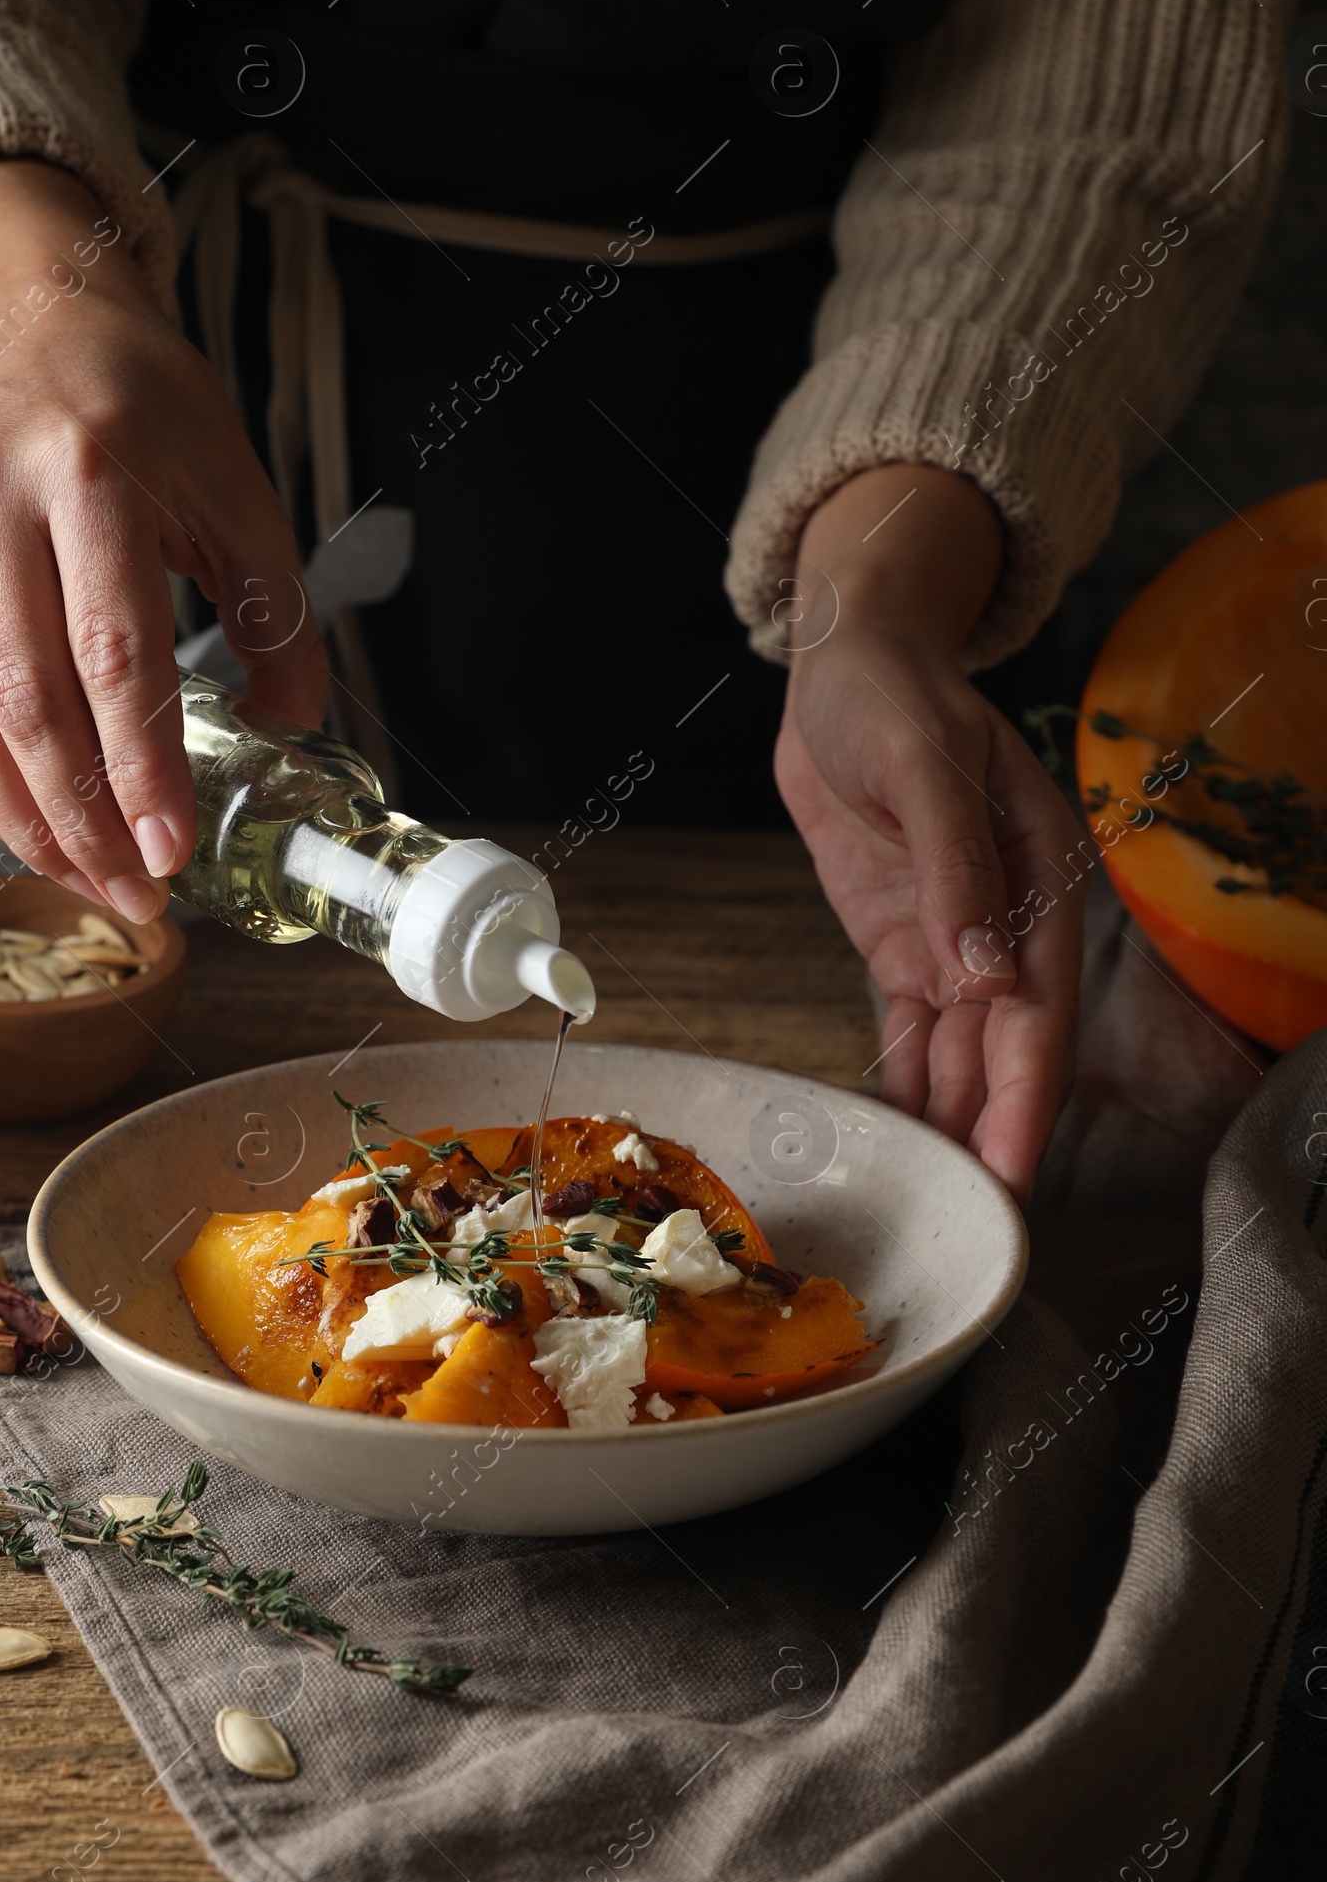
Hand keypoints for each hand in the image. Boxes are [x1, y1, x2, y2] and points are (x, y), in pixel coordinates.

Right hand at [0, 160, 326, 920]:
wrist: (38, 325)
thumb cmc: (153, 414)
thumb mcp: (240, 490)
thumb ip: (277, 612)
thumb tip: (294, 727)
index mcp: (92, 477)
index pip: (115, 652)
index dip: (142, 765)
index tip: (173, 847)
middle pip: (30, 699)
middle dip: (84, 818)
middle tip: (138, 896)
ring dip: (26, 818)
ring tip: (89, 883)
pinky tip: (32, 825)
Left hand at [775, 466, 1086, 1201]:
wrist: (841, 663)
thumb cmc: (890, 694)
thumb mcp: (922, 765)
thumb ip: (955, 869)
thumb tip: (985, 974)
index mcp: (1040, 876)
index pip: (1041, 1007)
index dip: (1029, 1094)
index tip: (1013, 1169)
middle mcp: (1006, 919)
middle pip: (1006, 1047)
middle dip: (994, 1131)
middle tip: (974, 1217)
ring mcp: (952, 935)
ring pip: (960, 1051)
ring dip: (950, 1120)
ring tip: (936, 1199)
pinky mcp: (903, 942)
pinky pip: (910, 1030)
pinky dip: (907, 1083)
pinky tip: (900, 1138)